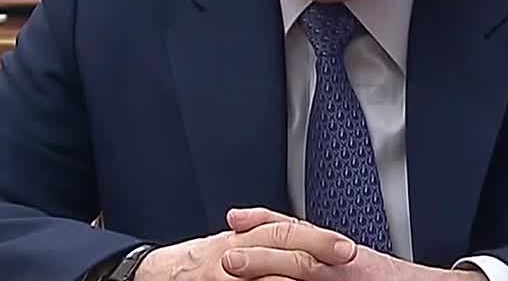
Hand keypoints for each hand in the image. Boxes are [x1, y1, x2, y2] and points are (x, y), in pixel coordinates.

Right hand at [133, 208, 356, 280]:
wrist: (160, 274)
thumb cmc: (203, 261)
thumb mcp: (235, 240)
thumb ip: (263, 232)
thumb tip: (305, 234)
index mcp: (246, 236)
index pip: (287, 231)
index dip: (318, 238)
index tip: (346, 248)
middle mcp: (236, 252)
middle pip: (282, 247)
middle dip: (315, 253)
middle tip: (344, 259)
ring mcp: (227, 275)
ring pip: (270, 274)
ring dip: (294, 277)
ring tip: (322, 279)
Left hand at [223, 209, 485, 280]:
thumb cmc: (390, 278)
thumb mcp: (354, 260)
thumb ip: (325, 254)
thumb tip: (287, 260)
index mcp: (336, 248)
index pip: (296, 228)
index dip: (263, 220)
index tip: (235, 218)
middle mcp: (340, 257)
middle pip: (294, 245)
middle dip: (258, 248)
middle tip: (225, 253)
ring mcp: (346, 272)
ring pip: (303, 267)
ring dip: (268, 266)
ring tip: (235, 267)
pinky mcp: (355, 280)